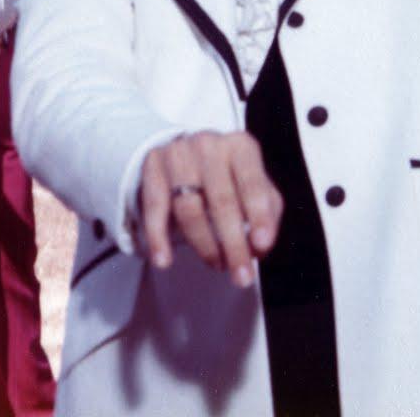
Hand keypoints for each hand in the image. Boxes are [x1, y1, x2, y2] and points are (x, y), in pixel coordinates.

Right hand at [140, 131, 283, 287]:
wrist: (184, 151)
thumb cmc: (226, 173)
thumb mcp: (252, 182)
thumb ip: (266, 211)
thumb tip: (261, 245)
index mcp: (241, 146)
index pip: (253, 184)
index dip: (259, 216)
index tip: (261, 245)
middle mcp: (210, 146)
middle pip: (222, 201)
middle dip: (233, 243)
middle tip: (240, 274)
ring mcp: (179, 154)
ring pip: (189, 208)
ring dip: (204, 245)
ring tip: (216, 264)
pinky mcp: (153, 168)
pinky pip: (155, 208)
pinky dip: (159, 238)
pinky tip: (164, 259)